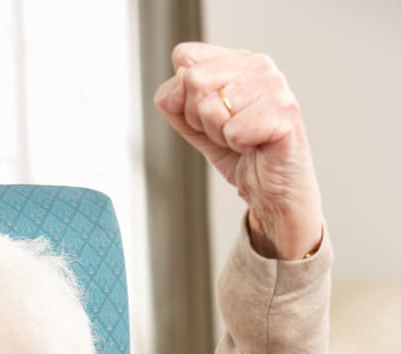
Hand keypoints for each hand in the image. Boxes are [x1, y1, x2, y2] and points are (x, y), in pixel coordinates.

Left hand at [154, 43, 322, 260]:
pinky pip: (234, 129)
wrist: (270, 191)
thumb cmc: (241, 155)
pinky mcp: (284, 112)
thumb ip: (175, 103)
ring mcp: (274, 85)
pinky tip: (255, 146)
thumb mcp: (196, 127)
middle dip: (202, 120)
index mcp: (236, 60)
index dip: (184, 97)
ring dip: (221, 136)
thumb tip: (171, 89)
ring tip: (243, 140)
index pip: (185, 59)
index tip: (208, 118)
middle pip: (195, 81)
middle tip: (227, 133)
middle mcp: (257, 64)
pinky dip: (238, 147)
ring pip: (212, 108)